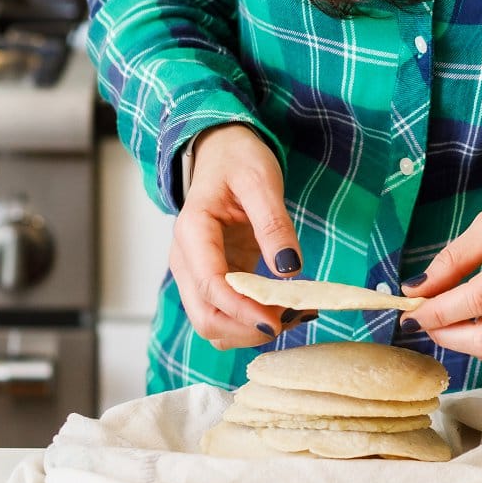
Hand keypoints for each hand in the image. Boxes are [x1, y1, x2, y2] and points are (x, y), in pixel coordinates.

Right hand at [169, 125, 308, 349]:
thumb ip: (273, 224)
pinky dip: (253, 320)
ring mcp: (197, 273)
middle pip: (205, 318)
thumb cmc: (237, 160)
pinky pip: (228, 312)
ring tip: (295, 312)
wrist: (222, 152)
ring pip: (215, 323)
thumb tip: (289, 270)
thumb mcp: (261, 180)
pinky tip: (286, 308)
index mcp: (193, 232)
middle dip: (246, 329)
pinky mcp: (214, 279)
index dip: (242, 311)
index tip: (279, 320)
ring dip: (250, 330)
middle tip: (291, 317)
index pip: (210, 286)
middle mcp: (186, 260)